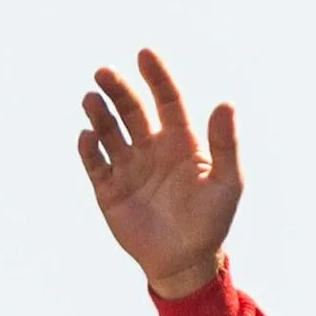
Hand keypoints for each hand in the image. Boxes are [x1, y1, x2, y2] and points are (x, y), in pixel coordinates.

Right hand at [77, 50, 238, 298]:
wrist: (186, 262)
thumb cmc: (211, 222)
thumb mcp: (227, 183)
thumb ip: (226, 145)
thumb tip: (226, 103)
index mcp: (180, 142)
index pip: (167, 100)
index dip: (156, 76)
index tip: (145, 54)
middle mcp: (151, 148)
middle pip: (131, 110)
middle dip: (118, 90)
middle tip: (104, 73)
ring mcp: (128, 166)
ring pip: (109, 130)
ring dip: (99, 114)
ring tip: (92, 99)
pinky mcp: (108, 188)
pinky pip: (94, 162)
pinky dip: (89, 148)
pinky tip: (88, 137)